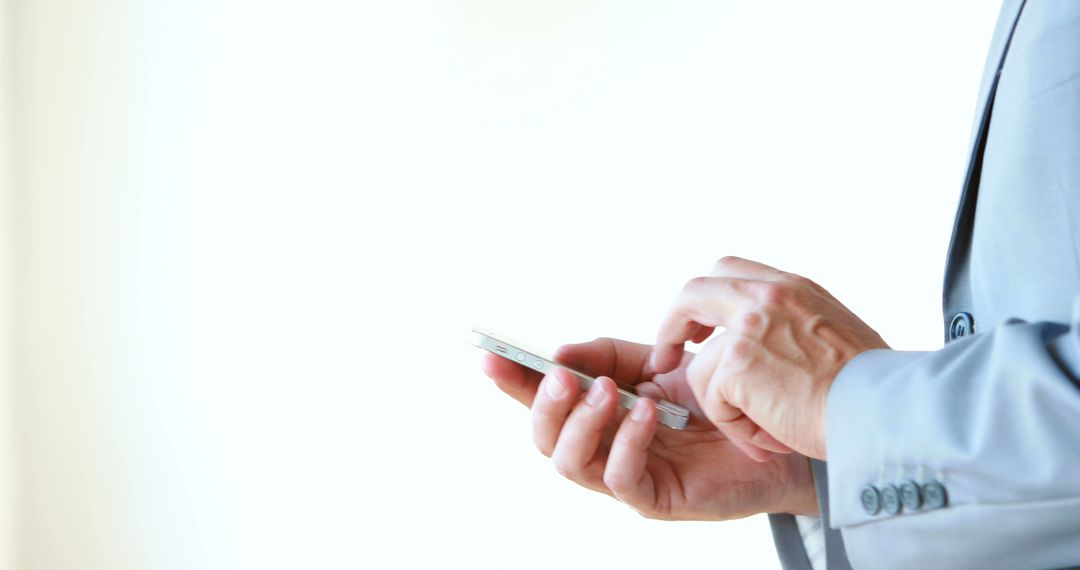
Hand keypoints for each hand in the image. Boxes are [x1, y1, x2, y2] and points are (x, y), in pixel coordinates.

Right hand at [482, 337, 818, 519]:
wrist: (770, 427)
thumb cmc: (709, 395)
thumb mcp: (654, 362)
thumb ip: (606, 355)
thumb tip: (558, 354)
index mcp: (594, 414)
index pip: (541, 399)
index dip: (512, 381)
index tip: (489, 355)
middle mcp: (600, 448)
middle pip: (544, 438)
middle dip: (543, 404)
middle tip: (561, 376)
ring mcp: (623, 477)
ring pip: (570, 463)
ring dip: (581, 423)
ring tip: (607, 391)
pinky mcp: (654, 498)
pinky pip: (620, 479)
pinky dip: (625, 441)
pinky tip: (645, 411)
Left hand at [650, 256, 889, 459]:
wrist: (888, 409)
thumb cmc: (874, 389)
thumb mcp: (835, 333)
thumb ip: (794, 326)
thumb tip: (769, 345)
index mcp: (791, 288)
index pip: (729, 271)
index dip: (704, 300)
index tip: (700, 331)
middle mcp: (766, 297)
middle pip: (693, 292)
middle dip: (671, 326)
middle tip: (665, 359)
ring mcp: (747, 326)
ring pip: (700, 366)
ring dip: (725, 406)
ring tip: (770, 430)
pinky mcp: (735, 363)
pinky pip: (713, 401)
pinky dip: (737, 428)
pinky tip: (774, 437)